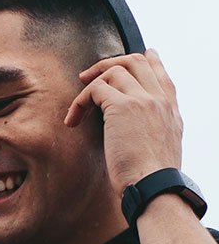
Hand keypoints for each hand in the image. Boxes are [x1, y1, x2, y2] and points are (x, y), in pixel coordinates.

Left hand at [64, 49, 182, 193]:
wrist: (153, 188)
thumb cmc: (151, 180)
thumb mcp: (162, 151)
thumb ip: (154, 131)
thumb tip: (138, 131)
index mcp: (171, 110)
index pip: (160, 73)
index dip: (146, 60)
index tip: (137, 56)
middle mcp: (160, 100)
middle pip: (135, 61)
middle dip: (108, 64)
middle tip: (87, 77)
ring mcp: (143, 99)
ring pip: (113, 71)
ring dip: (89, 86)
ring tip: (76, 110)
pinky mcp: (122, 106)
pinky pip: (95, 89)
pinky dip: (80, 101)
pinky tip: (73, 121)